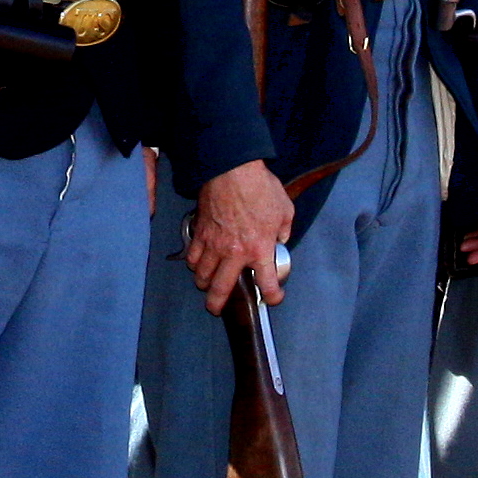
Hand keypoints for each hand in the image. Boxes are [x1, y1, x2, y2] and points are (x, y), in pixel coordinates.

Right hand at [188, 159, 295, 311]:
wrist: (232, 169)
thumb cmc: (260, 188)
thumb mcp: (285, 209)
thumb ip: (284, 228)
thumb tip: (280, 238)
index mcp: (259, 249)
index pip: (267, 283)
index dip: (272, 296)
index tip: (273, 298)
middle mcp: (234, 253)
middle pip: (221, 289)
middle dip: (218, 304)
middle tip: (217, 308)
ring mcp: (214, 245)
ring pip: (202, 276)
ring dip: (204, 284)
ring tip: (207, 285)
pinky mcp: (200, 234)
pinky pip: (192, 257)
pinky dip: (194, 264)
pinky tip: (198, 264)